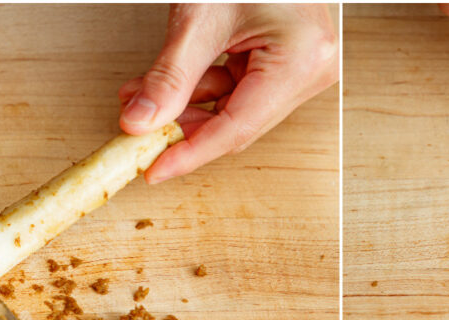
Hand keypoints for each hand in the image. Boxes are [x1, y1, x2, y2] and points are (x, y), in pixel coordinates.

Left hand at [119, 4, 338, 183]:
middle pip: (238, 122)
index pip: (237, 128)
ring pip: (235, 108)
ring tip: (140, 95)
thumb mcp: (198, 19)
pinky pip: (242, 88)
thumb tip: (139, 123)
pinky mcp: (290, 59)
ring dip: (187, 105)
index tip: (151, 170)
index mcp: (302, 60)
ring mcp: (304, 65)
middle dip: (182, 126)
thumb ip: (169, 77)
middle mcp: (312, 68)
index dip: (189, 154)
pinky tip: (167, 84)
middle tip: (135, 131)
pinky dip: (202, 87)